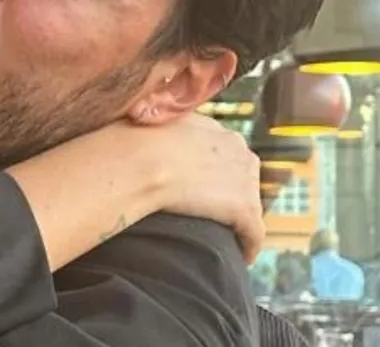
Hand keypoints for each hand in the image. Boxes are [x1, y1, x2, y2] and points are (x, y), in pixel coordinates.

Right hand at [132, 114, 263, 262]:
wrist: (137, 162)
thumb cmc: (126, 143)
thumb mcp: (143, 123)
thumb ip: (156, 130)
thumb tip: (137, 134)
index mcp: (210, 126)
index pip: (220, 150)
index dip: (209, 169)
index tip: (195, 185)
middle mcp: (234, 146)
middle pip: (240, 174)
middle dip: (228, 192)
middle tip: (207, 212)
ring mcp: (242, 177)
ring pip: (249, 203)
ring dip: (238, 220)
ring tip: (222, 238)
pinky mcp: (244, 208)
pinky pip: (253, 233)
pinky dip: (247, 246)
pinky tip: (239, 257)